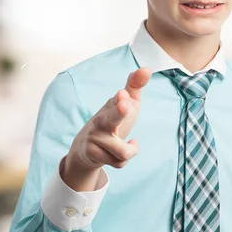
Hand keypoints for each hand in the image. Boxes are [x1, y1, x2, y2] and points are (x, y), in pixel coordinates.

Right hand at [62, 68, 151, 188]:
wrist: (85, 149)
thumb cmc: (112, 122)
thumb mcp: (126, 104)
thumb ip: (135, 86)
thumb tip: (146, 69)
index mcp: (112, 106)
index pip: (118, 100)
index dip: (123, 97)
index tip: (124, 93)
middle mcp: (101, 120)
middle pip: (111, 116)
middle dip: (119, 111)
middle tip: (124, 104)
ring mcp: (95, 137)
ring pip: (123, 152)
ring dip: (130, 151)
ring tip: (129, 144)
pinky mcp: (93, 154)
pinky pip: (119, 162)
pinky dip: (124, 160)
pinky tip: (120, 154)